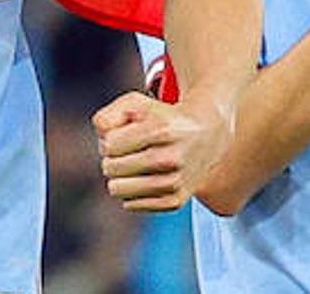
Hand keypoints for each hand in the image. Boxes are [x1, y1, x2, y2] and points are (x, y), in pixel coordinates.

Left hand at [92, 91, 230, 211]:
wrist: (206, 137)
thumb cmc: (161, 119)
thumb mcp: (135, 104)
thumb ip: (108, 116)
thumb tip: (104, 141)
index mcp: (161, 130)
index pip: (109, 145)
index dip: (108, 140)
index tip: (122, 135)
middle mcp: (171, 158)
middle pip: (110, 168)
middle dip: (111, 159)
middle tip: (128, 151)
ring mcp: (175, 182)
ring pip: (117, 190)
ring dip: (119, 177)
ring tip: (133, 166)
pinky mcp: (175, 201)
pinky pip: (130, 204)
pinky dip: (131, 192)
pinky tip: (146, 179)